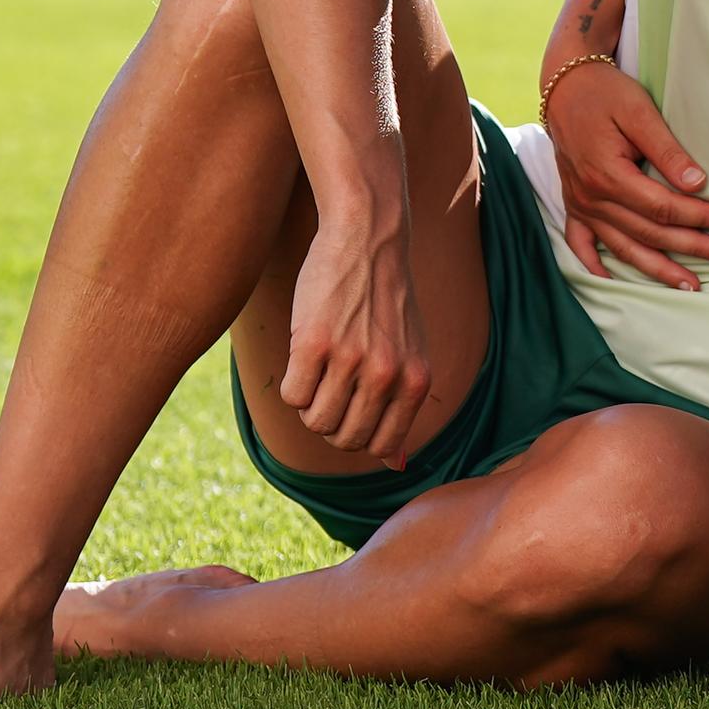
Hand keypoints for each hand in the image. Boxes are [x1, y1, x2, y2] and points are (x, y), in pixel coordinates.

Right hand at [282, 200, 430, 466]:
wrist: (368, 240)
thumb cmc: (386, 302)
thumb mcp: (410, 354)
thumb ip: (404, 407)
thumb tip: (398, 467)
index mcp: (416, 381)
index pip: (380, 447)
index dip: (358, 435)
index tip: (352, 407)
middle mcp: (387, 375)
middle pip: (343, 438)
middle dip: (331, 421)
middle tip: (331, 383)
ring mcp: (351, 360)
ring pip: (314, 421)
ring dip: (309, 402)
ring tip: (320, 366)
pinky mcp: (313, 343)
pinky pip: (291, 396)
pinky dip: (292, 383)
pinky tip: (305, 353)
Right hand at [545, 60, 708, 288]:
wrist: (566, 85)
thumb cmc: (606, 93)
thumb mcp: (639, 111)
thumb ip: (667, 151)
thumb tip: (699, 184)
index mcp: (608, 175)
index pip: (663, 208)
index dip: (700, 218)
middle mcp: (591, 197)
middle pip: (649, 233)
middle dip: (692, 247)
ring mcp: (579, 204)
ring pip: (622, 247)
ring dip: (657, 269)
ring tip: (690, 284)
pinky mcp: (573, 203)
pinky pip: (581, 244)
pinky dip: (596, 265)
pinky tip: (614, 281)